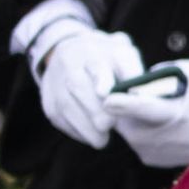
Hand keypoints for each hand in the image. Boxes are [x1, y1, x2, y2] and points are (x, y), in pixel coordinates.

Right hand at [34, 24, 144, 147]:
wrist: (73, 49)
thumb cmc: (108, 58)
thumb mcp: (124, 56)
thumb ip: (134, 72)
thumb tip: (142, 94)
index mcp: (94, 48)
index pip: (96, 63)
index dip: (101, 79)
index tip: (106, 94)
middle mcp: (71, 60)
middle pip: (77, 85)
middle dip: (93, 109)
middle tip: (108, 126)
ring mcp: (55, 77)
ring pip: (64, 103)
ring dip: (83, 125)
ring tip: (101, 140)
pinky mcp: (47, 96)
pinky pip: (57, 116)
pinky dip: (74, 129)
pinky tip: (88, 136)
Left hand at [103, 59, 188, 170]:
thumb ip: (164, 75)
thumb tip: (143, 81)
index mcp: (177, 114)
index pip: (142, 108)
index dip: (124, 102)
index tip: (108, 97)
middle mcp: (167, 140)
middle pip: (126, 122)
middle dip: (126, 108)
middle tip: (140, 93)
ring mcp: (163, 155)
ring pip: (132, 134)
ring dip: (136, 120)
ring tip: (161, 107)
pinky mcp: (163, 163)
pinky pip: (142, 143)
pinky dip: (147, 131)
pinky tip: (167, 122)